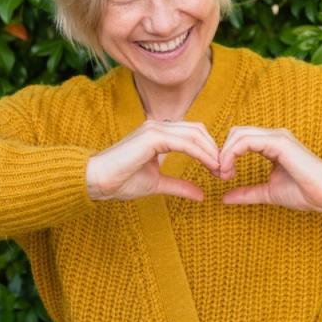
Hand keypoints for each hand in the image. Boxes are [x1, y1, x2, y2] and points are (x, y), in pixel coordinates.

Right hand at [86, 120, 219, 201]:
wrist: (97, 182)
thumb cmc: (121, 181)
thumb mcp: (157, 184)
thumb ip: (179, 185)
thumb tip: (201, 194)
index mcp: (159, 134)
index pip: (193, 134)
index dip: (209, 150)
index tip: (220, 171)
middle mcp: (158, 126)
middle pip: (198, 130)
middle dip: (214, 149)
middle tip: (225, 171)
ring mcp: (154, 129)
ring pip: (194, 134)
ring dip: (211, 152)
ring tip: (220, 170)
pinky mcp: (152, 137)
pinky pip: (184, 142)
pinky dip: (201, 153)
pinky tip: (210, 166)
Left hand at [218, 127, 321, 212]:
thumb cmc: (303, 192)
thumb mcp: (267, 192)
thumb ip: (247, 193)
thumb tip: (224, 197)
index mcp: (272, 144)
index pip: (241, 139)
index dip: (226, 154)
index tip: (222, 175)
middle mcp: (274, 137)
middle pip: (236, 132)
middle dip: (223, 151)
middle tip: (220, 174)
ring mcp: (277, 137)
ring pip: (239, 133)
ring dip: (225, 153)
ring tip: (224, 173)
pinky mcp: (279, 143)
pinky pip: (247, 141)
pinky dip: (232, 153)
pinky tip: (230, 169)